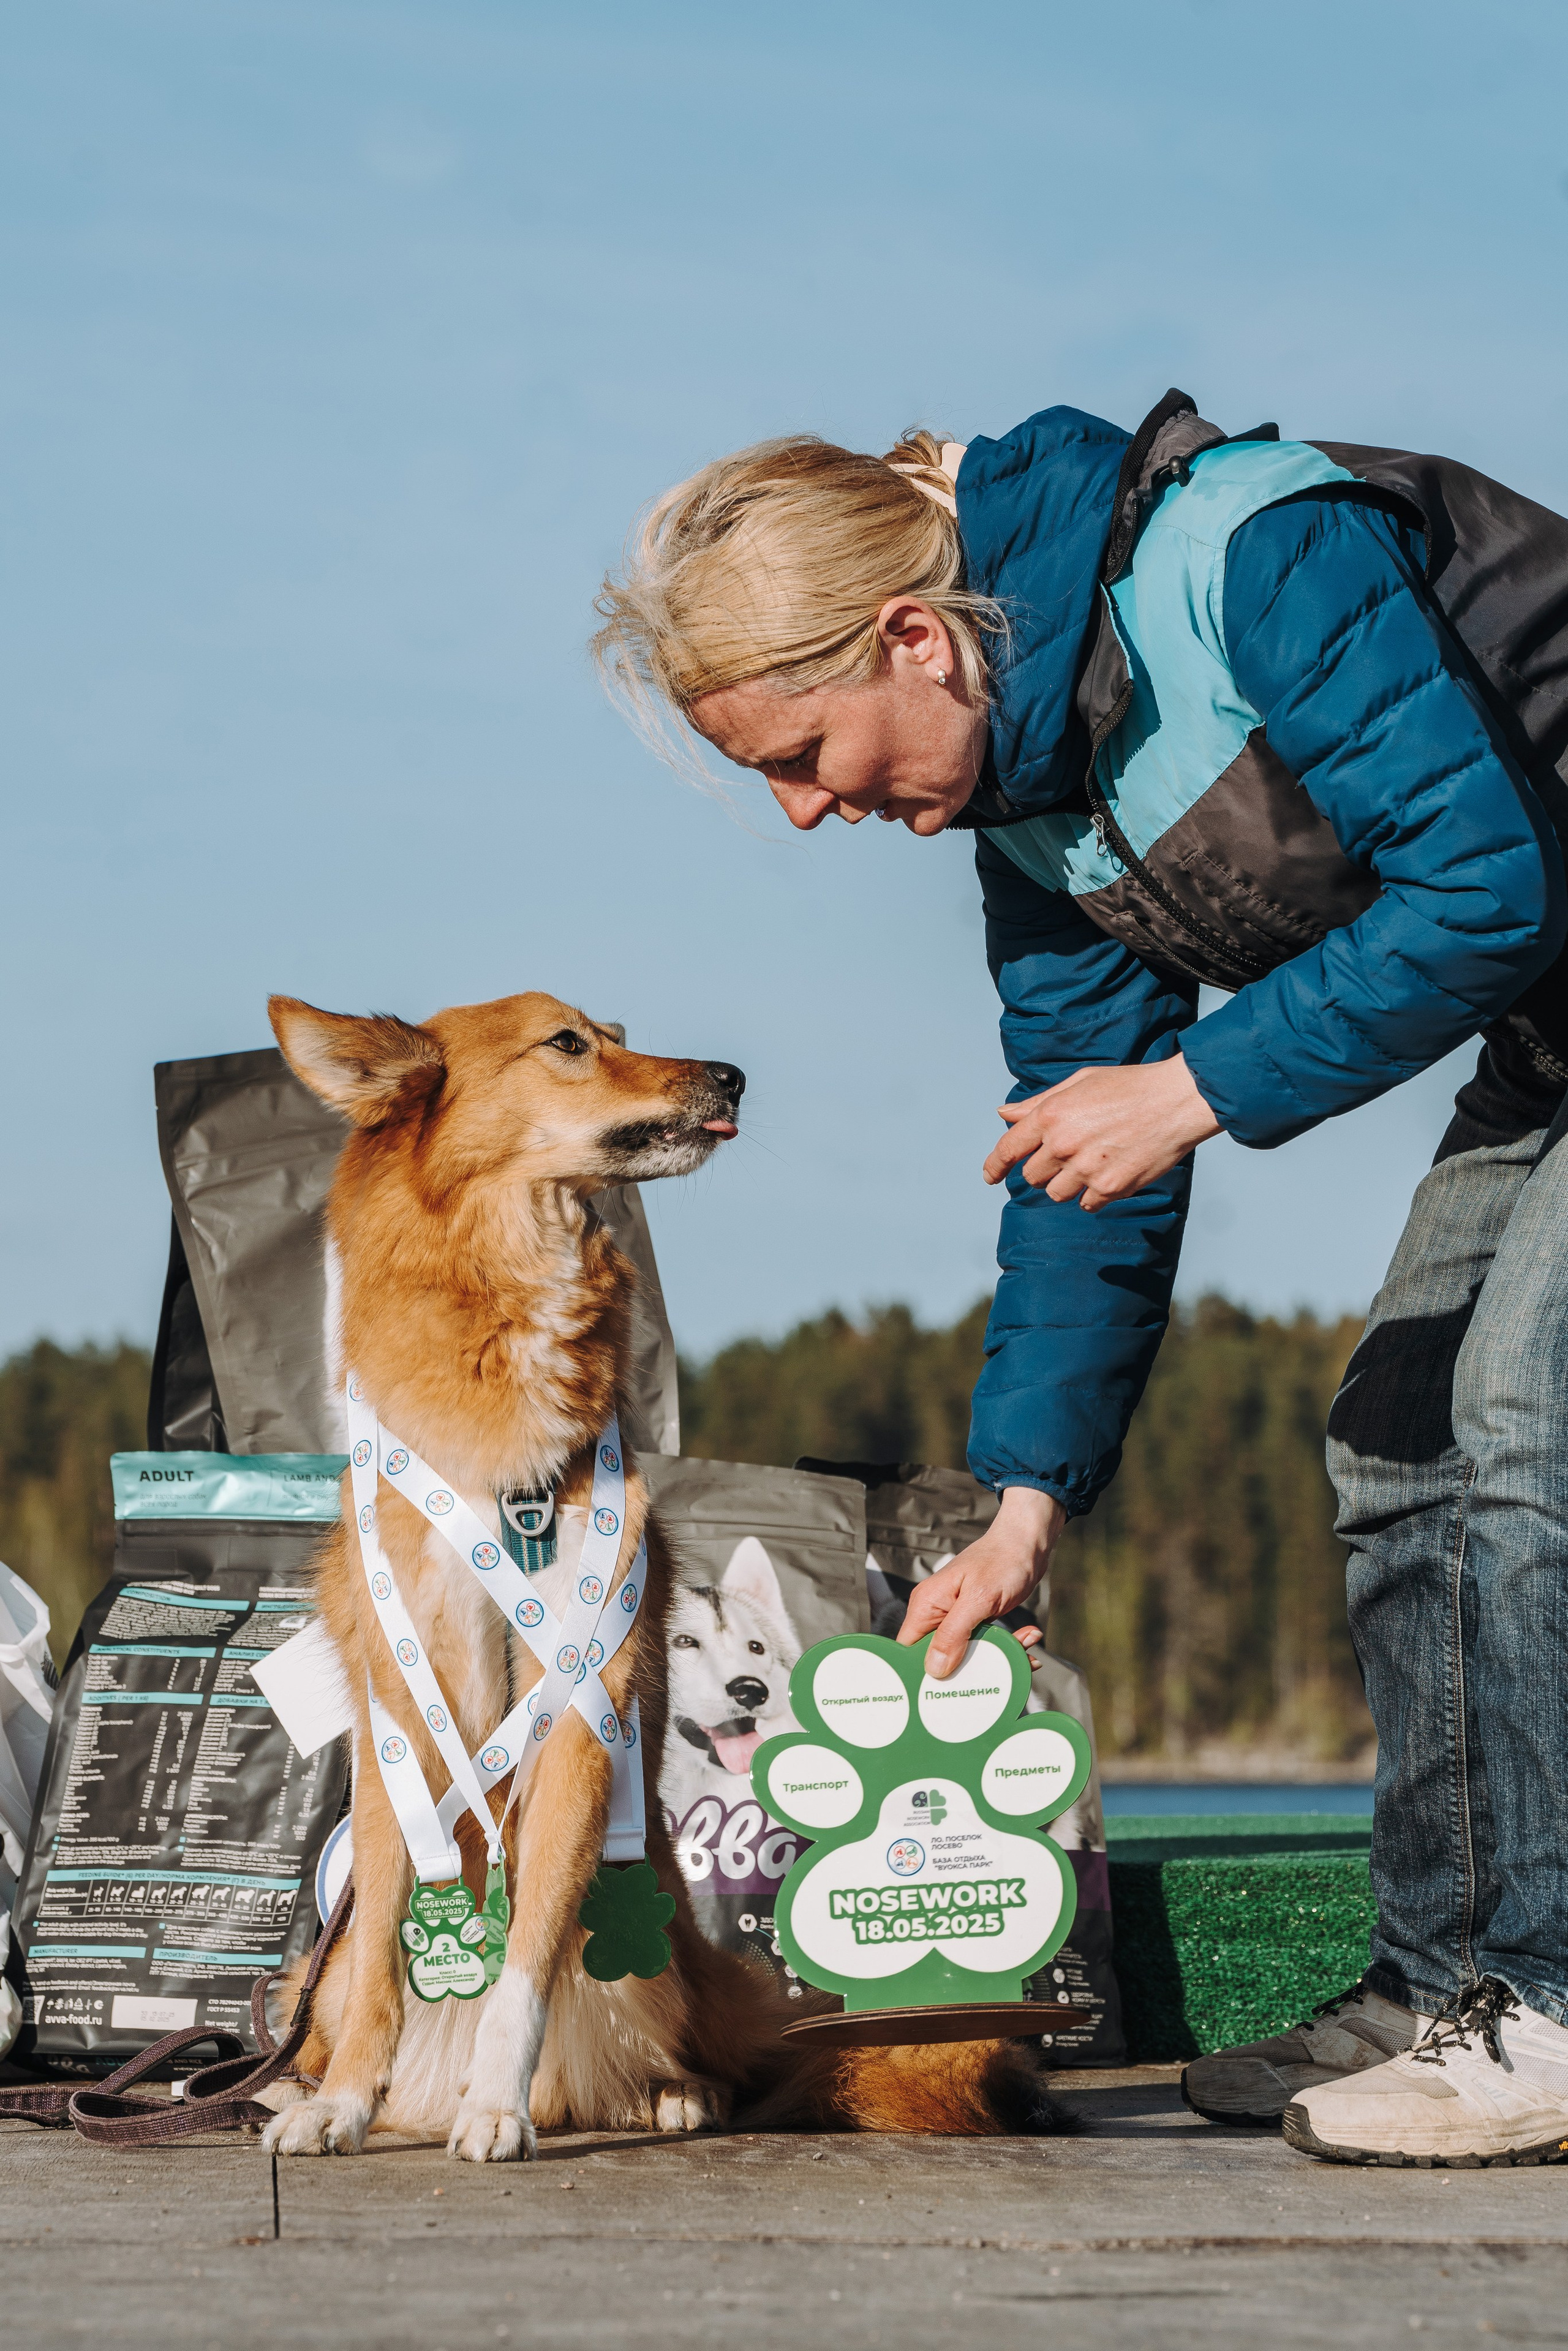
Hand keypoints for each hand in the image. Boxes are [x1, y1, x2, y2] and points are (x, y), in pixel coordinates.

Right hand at [897, 1487, 1065, 1678]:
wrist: (1028, 1542)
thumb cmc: (1002, 1560)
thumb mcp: (979, 1599)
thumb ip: (954, 1634)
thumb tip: (934, 1670)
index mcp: (926, 1605)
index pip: (908, 1650)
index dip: (918, 1674)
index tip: (940, 1695)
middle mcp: (937, 1613)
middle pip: (938, 1658)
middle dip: (969, 1669)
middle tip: (996, 1673)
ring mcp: (956, 1618)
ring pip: (966, 1655)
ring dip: (997, 1657)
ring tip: (1025, 1651)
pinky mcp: (976, 1621)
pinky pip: (984, 1645)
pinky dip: (1007, 1647)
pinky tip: (1027, 1639)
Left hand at [982, 1053, 1220, 1208]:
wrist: (1176, 1101)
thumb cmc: (1129, 1086)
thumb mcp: (1079, 1082)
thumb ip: (1039, 1103)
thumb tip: (1004, 1115)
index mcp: (1051, 1115)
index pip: (1008, 1149)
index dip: (994, 1166)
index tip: (990, 1177)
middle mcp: (1063, 1144)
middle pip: (1032, 1176)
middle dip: (1044, 1168)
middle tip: (1069, 1154)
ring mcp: (1086, 1169)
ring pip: (1056, 1194)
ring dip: (1067, 1184)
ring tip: (1092, 1162)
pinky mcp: (1111, 1187)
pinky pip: (1086, 1204)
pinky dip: (1093, 1195)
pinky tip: (1109, 1174)